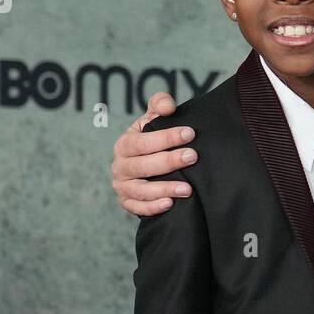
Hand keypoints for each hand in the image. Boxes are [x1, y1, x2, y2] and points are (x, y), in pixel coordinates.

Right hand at [111, 91, 195, 215]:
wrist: (146, 166)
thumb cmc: (151, 140)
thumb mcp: (153, 119)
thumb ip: (160, 105)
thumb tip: (168, 106)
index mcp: (125, 144)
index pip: (142, 141)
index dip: (165, 137)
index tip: (189, 133)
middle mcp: (120, 166)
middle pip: (143, 166)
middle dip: (169, 161)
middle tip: (192, 156)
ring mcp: (123, 187)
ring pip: (141, 190)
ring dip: (165, 188)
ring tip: (188, 188)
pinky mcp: (128, 203)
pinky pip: (138, 208)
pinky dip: (153, 208)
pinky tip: (170, 204)